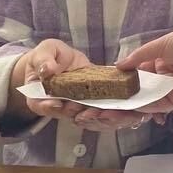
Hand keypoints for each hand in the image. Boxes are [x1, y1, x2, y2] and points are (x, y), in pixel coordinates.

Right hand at [10, 40, 147, 130]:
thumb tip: (47, 69)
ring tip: (117, 113)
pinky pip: (105, 112)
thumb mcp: (43, 53)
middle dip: (88, 117)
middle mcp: (61, 107)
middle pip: (73, 117)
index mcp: (41, 98)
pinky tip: (130, 113)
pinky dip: (118, 114)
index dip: (57, 108)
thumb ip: (43, 60)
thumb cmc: (47, 56)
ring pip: (92, 119)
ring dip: (106, 119)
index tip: (69, 105)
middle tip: (97, 112)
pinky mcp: (95, 100)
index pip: (46, 107)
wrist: (56, 60)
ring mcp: (79, 106)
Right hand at [118, 26, 172, 122]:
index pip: (141, 73)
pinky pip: (158, 105)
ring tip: (111, 107)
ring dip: (131, 103)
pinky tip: (129, 107)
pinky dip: (144, 106)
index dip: (126, 78)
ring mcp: (172, 90)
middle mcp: (167, 77)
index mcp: (163, 61)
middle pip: (143, 88)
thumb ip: (139, 57)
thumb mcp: (160, 45)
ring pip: (148, 99)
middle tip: (105, 100)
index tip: (110, 83)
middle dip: (125, 94)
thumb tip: (118, 65)